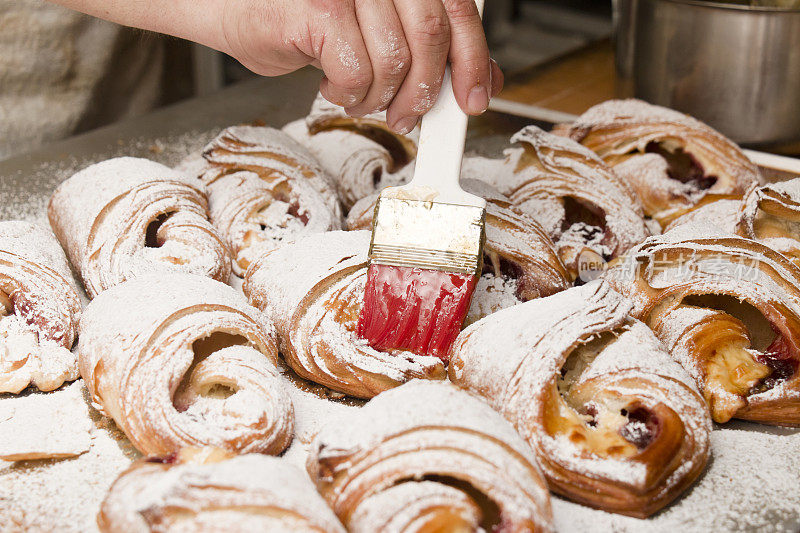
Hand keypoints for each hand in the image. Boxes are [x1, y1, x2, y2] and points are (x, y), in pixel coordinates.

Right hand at [221, 0, 502, 132]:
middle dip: (423, 92)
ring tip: (358, 95)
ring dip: (378, 97)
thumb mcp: (379, 32)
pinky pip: (356, 72)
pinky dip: (348, 94)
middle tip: (407, 116)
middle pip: (430, 38)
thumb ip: (430, 49)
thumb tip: (483, 78)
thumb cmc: (304, 20)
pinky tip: (334, 85)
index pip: (458, 10)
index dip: (473, 60)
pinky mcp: (320, 7)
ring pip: (393, 62)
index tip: (473, 99)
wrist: (233, 8)